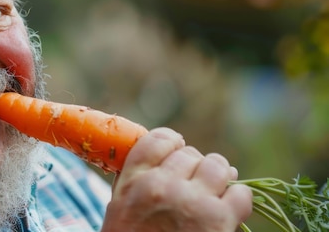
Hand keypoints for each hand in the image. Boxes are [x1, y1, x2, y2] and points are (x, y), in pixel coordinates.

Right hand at [101, 128, 252, 231]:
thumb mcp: (120, 208)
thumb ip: (137, 179)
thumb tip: (168, 156)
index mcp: (134, 182)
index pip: (159, 139)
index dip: (173, 143)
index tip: (178, 151)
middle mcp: (163, 186)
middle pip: (190, 153)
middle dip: (195, 167)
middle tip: (195, 185)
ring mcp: (193, 202)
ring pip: (218, 166)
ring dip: (219, 178)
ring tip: (213, 194)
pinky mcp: (220, 221)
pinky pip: (241, 194)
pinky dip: (238, 201)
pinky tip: (228, 212)